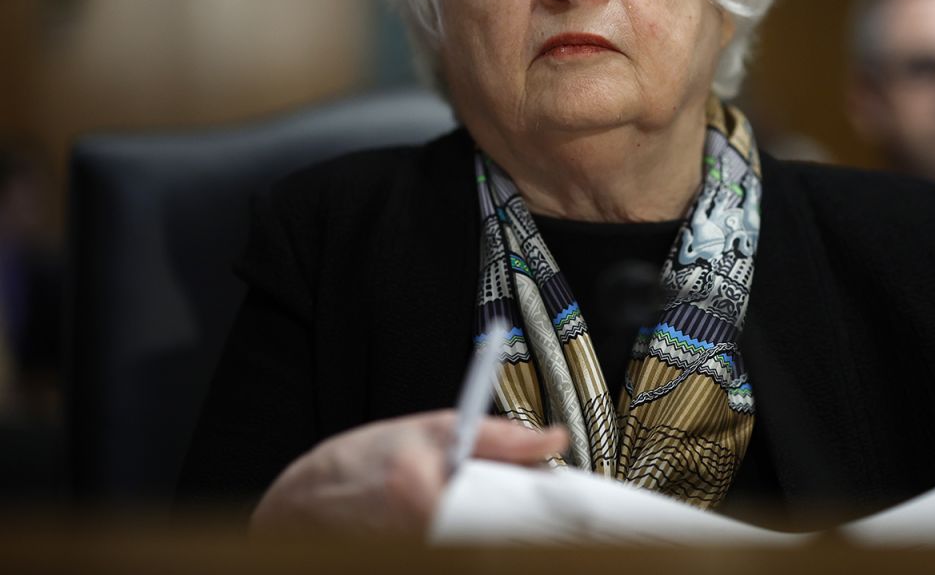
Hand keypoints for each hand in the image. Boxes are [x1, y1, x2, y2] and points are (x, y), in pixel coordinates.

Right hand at [250, 410, 568, 534]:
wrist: (299, 504)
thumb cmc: (358, 464)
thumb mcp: (430, 429)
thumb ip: (497, 436)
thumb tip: (552, 439)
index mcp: (425, 498)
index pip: (508, 522)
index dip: (548, 521)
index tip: (580, 522)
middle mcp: (418, 539)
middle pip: (499, 546)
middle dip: (523, 534)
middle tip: (549, 526)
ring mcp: (412, 560)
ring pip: (482, 554)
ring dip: (497, 543)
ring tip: (486, 523)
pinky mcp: (410, 569)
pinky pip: (459, 559)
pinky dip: (472, 550)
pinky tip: (466, 537)